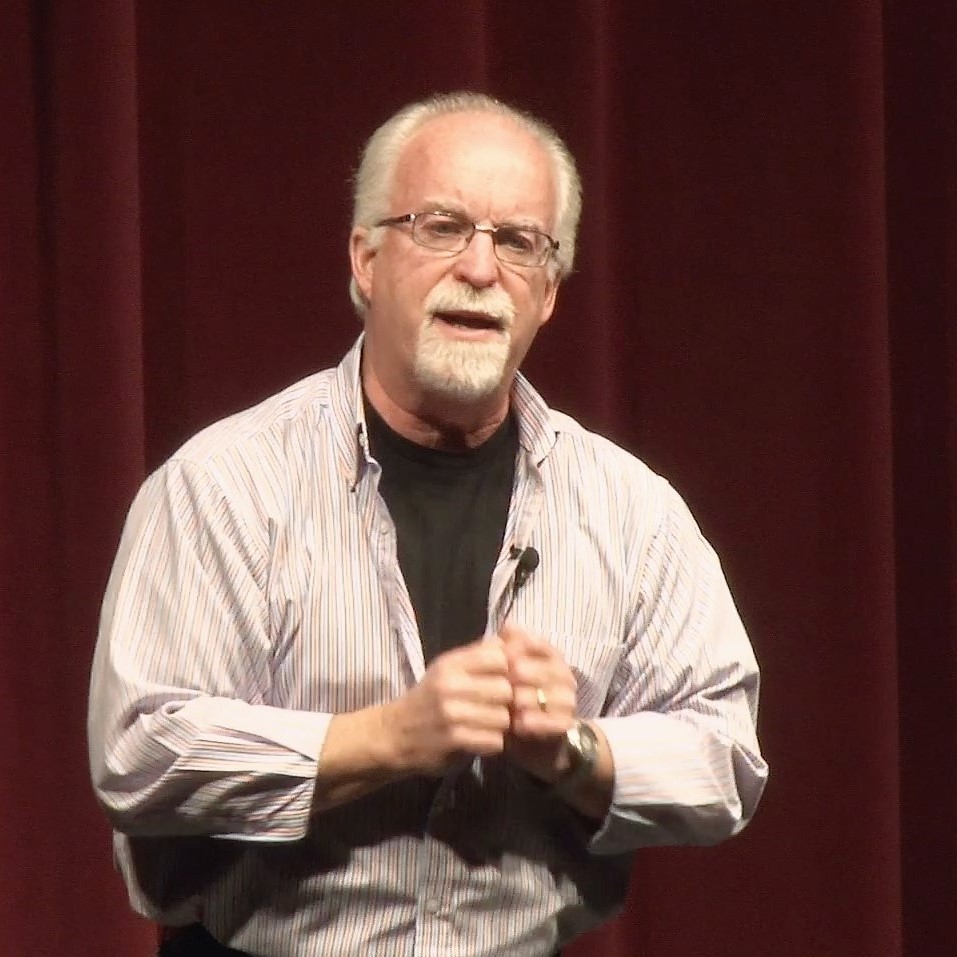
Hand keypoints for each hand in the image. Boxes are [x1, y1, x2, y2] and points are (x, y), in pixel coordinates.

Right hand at [382, 638, 512, 776]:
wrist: (393, 735)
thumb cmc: (429, 699)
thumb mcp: (449, 669)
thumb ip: (481, 654)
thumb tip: (516, 633)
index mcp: (450, 663)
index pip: (499, 657)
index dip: (507, 670)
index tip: (501, 680)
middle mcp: (449, 684)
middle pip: (505, 689)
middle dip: (507, 701)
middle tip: (497, 708)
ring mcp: (450, 713)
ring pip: (503, 717)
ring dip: (500, 726)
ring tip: (488, 725)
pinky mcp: (452, 740)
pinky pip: (493, 741)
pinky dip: (491, 743)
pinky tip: (480, 740)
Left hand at [500, 622, 577, 783]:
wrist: (533, 736)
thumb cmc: (515, 695)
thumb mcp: (506, 670)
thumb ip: (506, 647)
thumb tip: (509, 625)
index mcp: (550, 656)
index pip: (541, 643)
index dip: (523, 646)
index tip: (506, 652)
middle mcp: (564, 675)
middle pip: (551, 668)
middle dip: (529, 671)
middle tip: (510, 675)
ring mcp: (568, 701)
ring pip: (555, 695)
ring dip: (533, 698)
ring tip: (513, 702)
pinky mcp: (567, 725)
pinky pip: (557, 722)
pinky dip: (540, 722)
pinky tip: (521, 723)